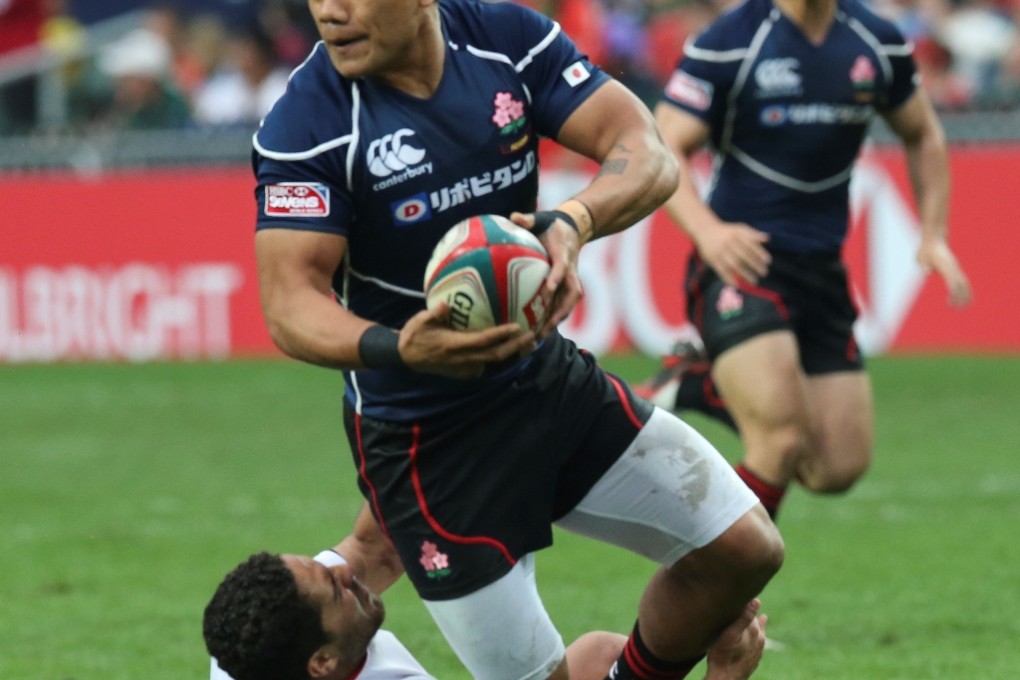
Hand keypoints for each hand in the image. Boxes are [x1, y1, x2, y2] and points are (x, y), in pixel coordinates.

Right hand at [397, 302, 535, 378]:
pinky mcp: (466, 372)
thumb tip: (445, 304)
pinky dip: (503, 356)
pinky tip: (514, 347)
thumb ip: (434, 314)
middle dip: (516, 347)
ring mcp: (466, 368)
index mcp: (454, 346)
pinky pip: (489, 363)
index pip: (483, 341)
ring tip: (531, 343)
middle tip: (533, 335)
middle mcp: (463, 360)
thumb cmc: (414, 335)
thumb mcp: (419, 321)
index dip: (501, 335)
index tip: (517, 326)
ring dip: (514, 354)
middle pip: (496, 355)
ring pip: (495, 362)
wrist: (407, 358)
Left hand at [510, 210, 583, 336]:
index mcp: (564, 253)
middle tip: (545, 326)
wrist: (572, 229)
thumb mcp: (541, 218)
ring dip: (556, 321)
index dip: (558, 277)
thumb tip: (514, 218)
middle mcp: (571, 270)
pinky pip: (561, 306)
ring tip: (539, 337)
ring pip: (568, 305)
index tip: (549, 288)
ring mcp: (571, 281)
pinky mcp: (567, 288)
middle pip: (572, 294)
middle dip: (561, 311)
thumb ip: (528, 219)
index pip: (562, 266)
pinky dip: (551, 320)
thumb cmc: (551, 225)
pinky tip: (534, 333)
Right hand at [695, 222, 770, 285]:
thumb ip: (753, 234)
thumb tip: (767, 239)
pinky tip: (736, 285)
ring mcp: (720, 251)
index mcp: (736, 234)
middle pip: (744, 255)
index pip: (750, 244)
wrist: (705, 230)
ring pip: (734, 264)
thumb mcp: (739, 228)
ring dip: (745, 274)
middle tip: (764, 273)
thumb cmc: (727, 231)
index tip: (768, 261)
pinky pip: (721, 270)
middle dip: (755, 265)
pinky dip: (728, 278)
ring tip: (754, 282)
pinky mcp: (712, 259)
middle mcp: (728, 243)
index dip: (760, 253)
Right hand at [704, 599, 767, 679]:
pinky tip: (755, 636)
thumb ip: (743, 618)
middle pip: (756, 620)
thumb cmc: (723, 656)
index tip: (742, 592)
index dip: (746, 601)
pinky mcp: (755, 658)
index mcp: (754, 631)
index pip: (752, 609)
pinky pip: (758, 643)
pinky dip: (756, 636)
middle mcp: (760, 639)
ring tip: (759, 616)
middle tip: (747, 602)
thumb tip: (757, 600)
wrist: (726, 679)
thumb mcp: (729, 634)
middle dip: (751, 612)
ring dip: (756, 624)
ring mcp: (758, 650)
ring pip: (759, 632)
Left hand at [917, 236, 971, 306]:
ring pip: (965, 283)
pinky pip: (963, 280)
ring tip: (964, 307)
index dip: (952, 293)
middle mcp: (953, 267)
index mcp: (945, 266)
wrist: (934, 239)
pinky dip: (967, 289)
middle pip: (961, 284)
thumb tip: (926, 273)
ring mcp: (956, 268)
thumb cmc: (925, 250)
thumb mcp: (921, 257)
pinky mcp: (956, 268)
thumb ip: (924, 265)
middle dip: (961, 298)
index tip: (950, 303)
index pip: (952, 282)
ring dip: (966, 295)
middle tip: (958, 310)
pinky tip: (967, 298)